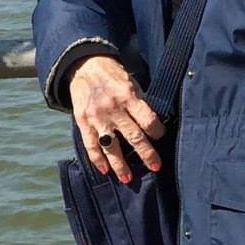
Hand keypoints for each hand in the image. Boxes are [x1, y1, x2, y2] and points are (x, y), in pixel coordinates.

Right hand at [68, 55, 164, 180]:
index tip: (160, 137)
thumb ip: (139, 103)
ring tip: (128, 179)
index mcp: (128, 96)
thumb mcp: (130, 83)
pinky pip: (91, 145)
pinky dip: (97, 159)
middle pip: (133, 136)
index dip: (157, 131)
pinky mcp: (83, 122)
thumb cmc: (113, 75)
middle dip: (146, 154)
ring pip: (111, 146)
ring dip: (120, 164)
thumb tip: (152, 125)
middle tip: (155, 166)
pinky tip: (105, 170)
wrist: (84, 65)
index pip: (148, 119)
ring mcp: (97, 117)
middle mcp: (113, 108)